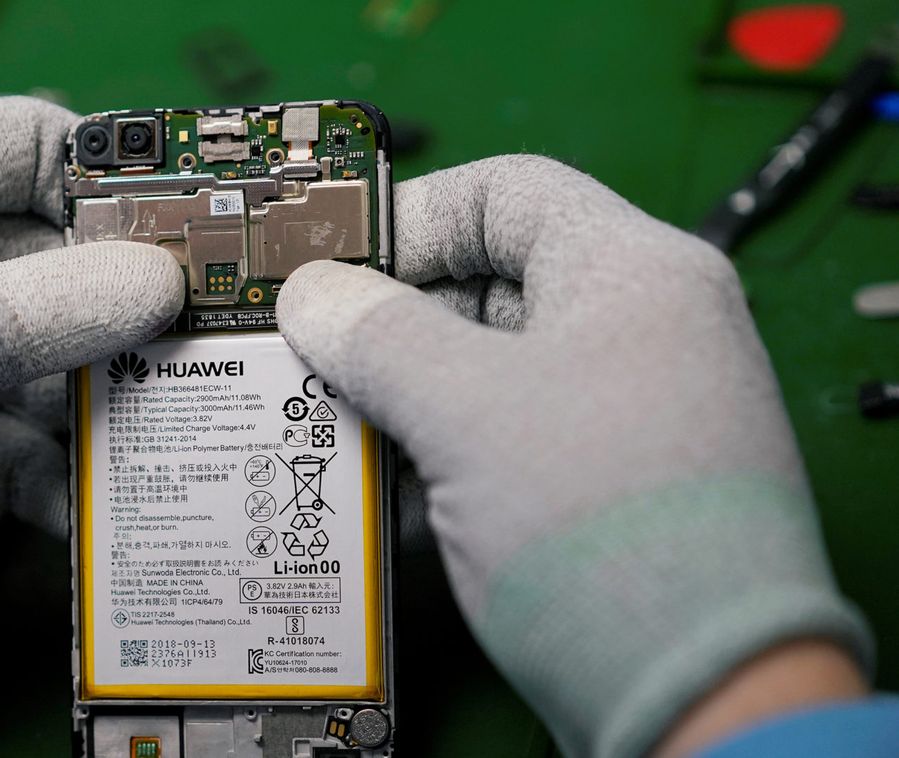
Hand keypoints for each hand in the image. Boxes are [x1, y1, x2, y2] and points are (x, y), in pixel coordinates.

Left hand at [0, 97, 181, 668]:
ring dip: (77, 401)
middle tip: (185, 358)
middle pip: (40, 258)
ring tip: (137, 445)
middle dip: (109, 315)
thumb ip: (28, 318)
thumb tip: (145, 284)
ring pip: (23, 349)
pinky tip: (68, 502)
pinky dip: (29, 462)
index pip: (25, 147)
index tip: (189, 239)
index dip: (112, 186)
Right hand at [277, 156, 870, 756]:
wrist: (700, 693)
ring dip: (405, 400)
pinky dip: (441, 458)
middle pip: (488, 285)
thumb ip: (377, 336)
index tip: (332, 262)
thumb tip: (315, 297)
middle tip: (314, 357)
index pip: (505, 192)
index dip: (409, 217)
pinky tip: (382, 496)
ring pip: (488, 374)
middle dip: (392, 325)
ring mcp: (624, 413)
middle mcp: (638, 330)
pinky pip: (505, 442)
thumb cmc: (607, 530)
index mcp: (630, 273)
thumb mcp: (465, 411)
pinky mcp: (603, 486)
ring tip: (332, 429)